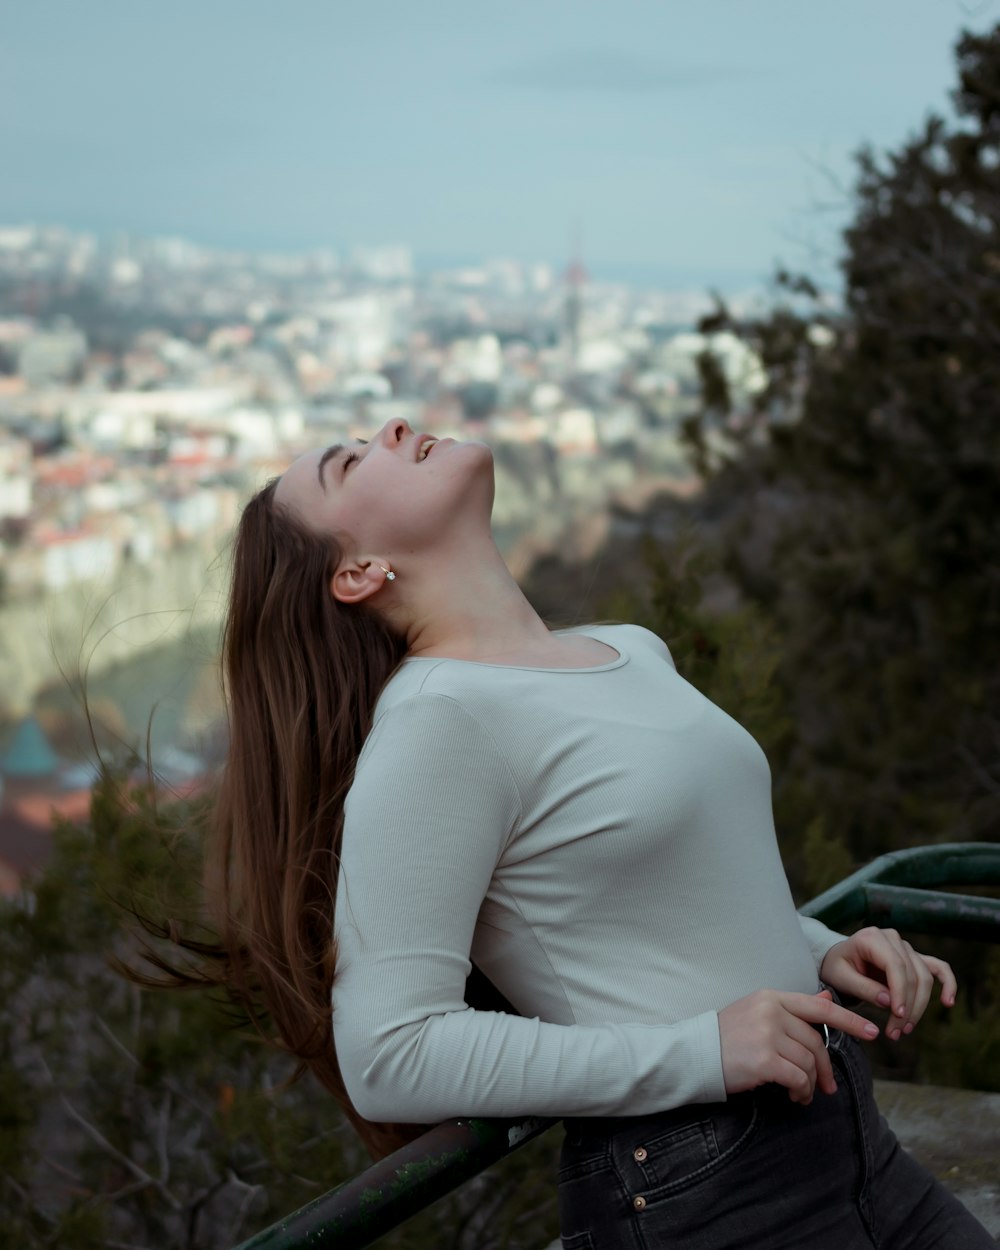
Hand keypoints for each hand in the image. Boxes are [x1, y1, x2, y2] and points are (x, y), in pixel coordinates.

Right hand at [718, 988, 878, 1104]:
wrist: (696, 1053)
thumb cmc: (728, 1035)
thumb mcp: (759, 1012)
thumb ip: (793, 1008)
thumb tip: (826, 998)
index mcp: (771, 997)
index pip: (818, 1007)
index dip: (849, 1020)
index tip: (872, 1031)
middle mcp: (771, 1011)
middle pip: (815, 1041)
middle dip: (824, 1067)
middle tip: (827, 1087)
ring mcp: (767, 1034)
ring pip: (808, 1062)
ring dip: (810, 1084)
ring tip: (801, 1093)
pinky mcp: (764, 1060)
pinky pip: (798, 1078)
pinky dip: (801, 1091)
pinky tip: (794, 1095)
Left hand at [819, 927, 956, 1040]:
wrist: (838, 960)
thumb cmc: (836, 967)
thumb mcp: (839, 977)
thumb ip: (862, 987)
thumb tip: (889, 1001)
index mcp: (871, 937)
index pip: (895, 965)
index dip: (900, 992)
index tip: (897, 1016)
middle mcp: (892, 938)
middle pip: (912, 975)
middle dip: (907, 1007)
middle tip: (895, 1033)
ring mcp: (906, 947)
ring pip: (925, 977)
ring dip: (920, 1006)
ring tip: (905, 1030)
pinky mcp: (914, 958)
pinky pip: (938, 968)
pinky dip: (948, 983)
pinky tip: (948, 1002)